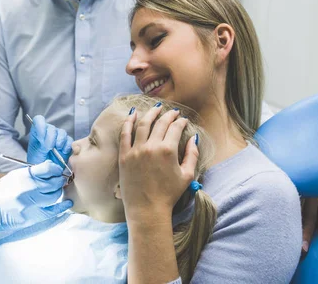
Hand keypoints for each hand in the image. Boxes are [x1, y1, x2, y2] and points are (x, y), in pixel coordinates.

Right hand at [0, 160, 71, 245]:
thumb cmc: (1, 192)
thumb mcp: (14, 176)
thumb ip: (32, 173)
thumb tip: (50, 170)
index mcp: (24, 176)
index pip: (48, 168)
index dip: (55, 168)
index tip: (56, 170)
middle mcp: (29, 189)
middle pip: (54, 183)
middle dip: (58, 180)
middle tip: (59, 180)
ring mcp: (32, 204)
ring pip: (55, 196)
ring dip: (58, 192)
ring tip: (56, 190)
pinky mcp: (34, 217)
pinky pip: (54, 211)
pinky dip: (63, 206)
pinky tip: (67, 203)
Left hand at [27, 115, 72, 164]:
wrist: (46, 174)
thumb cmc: (38, 164)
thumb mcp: (36, 155)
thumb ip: (42, 147)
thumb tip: (49, 142)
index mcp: (37, 133)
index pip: (39, 120)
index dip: (41, 126)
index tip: (41, 138)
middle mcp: (47, 133)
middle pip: (51, 127)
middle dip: (50, 137)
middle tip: (49, 148)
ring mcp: (57, 138)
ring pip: (61, 132)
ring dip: (60, 140)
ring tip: (57, 149)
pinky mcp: (66, 145)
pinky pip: (69, 140)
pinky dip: (67, 145)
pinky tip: (63, 152)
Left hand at [118, 105, 198, 221]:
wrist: (147, 209)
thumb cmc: (169, 194)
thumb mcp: (187, 175)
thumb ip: (192, 155)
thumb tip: (194, 138)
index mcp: (168, 150)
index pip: (175, 128)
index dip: (180, 121)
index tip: (182, 120)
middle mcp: (151, 147)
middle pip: (160, 123)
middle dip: (168, 115)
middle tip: (172, 112)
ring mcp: (136, 150)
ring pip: (143, 124)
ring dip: (150, 114)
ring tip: (156, 109)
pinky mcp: (124, 156)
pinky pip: (124, 134)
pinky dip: (128, 122)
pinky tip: (133, 114)